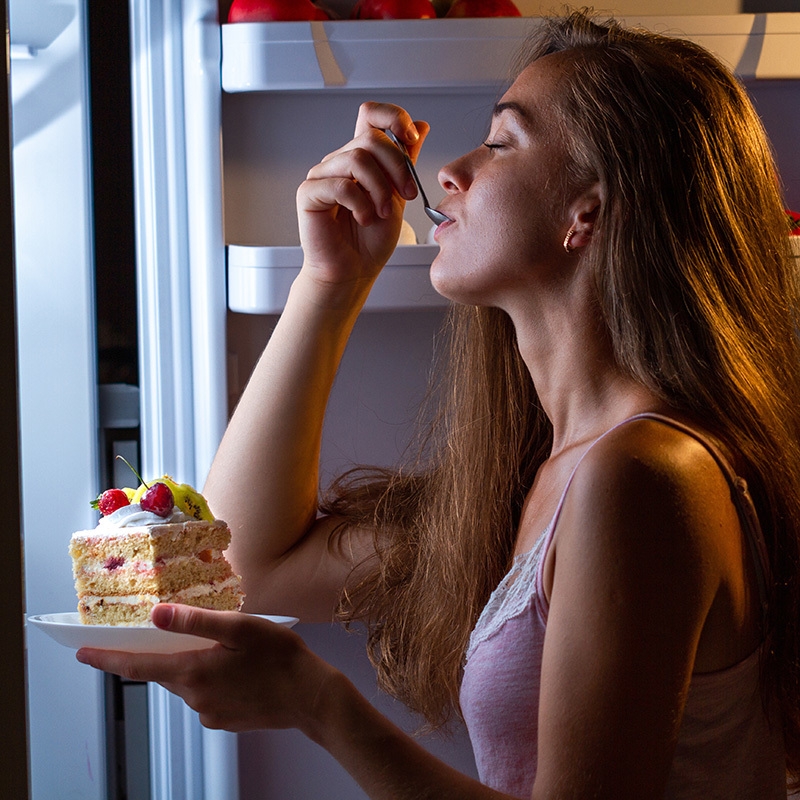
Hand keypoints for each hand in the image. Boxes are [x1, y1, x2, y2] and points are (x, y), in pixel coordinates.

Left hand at [76, 604, 334, 732]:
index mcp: (193, 672)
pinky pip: (204, 695)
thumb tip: (157, 615)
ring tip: (222, 647)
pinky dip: (209, 678)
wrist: (311, 697)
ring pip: (185, 682)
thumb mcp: (239, 627)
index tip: (82, 653)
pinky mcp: (223, 719)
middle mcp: (194, 697)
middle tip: (165, 633)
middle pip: (162, 672)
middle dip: (157, 655)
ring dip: (190, 664)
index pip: (137, 666)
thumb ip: (195, 621)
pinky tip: (236, 668)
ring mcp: (208, 712)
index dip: (107, 658)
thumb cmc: (279, 657)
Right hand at [296, 102, 429, 298]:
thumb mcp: (399, 196)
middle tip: (407, 195)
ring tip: (382, 213)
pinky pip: (340, 185)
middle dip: (397, 167)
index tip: (412, 139)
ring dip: (379, 189)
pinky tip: (364, 218)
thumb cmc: (370, 241)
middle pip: (371, 139)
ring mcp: (322, 176)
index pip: (371, 115)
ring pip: (357, 159)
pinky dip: (360, 203)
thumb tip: (421, 125)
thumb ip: (406, 162)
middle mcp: (339, 161)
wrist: (353, 271)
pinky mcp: (309, 194)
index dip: (393, 117)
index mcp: (360, 158)